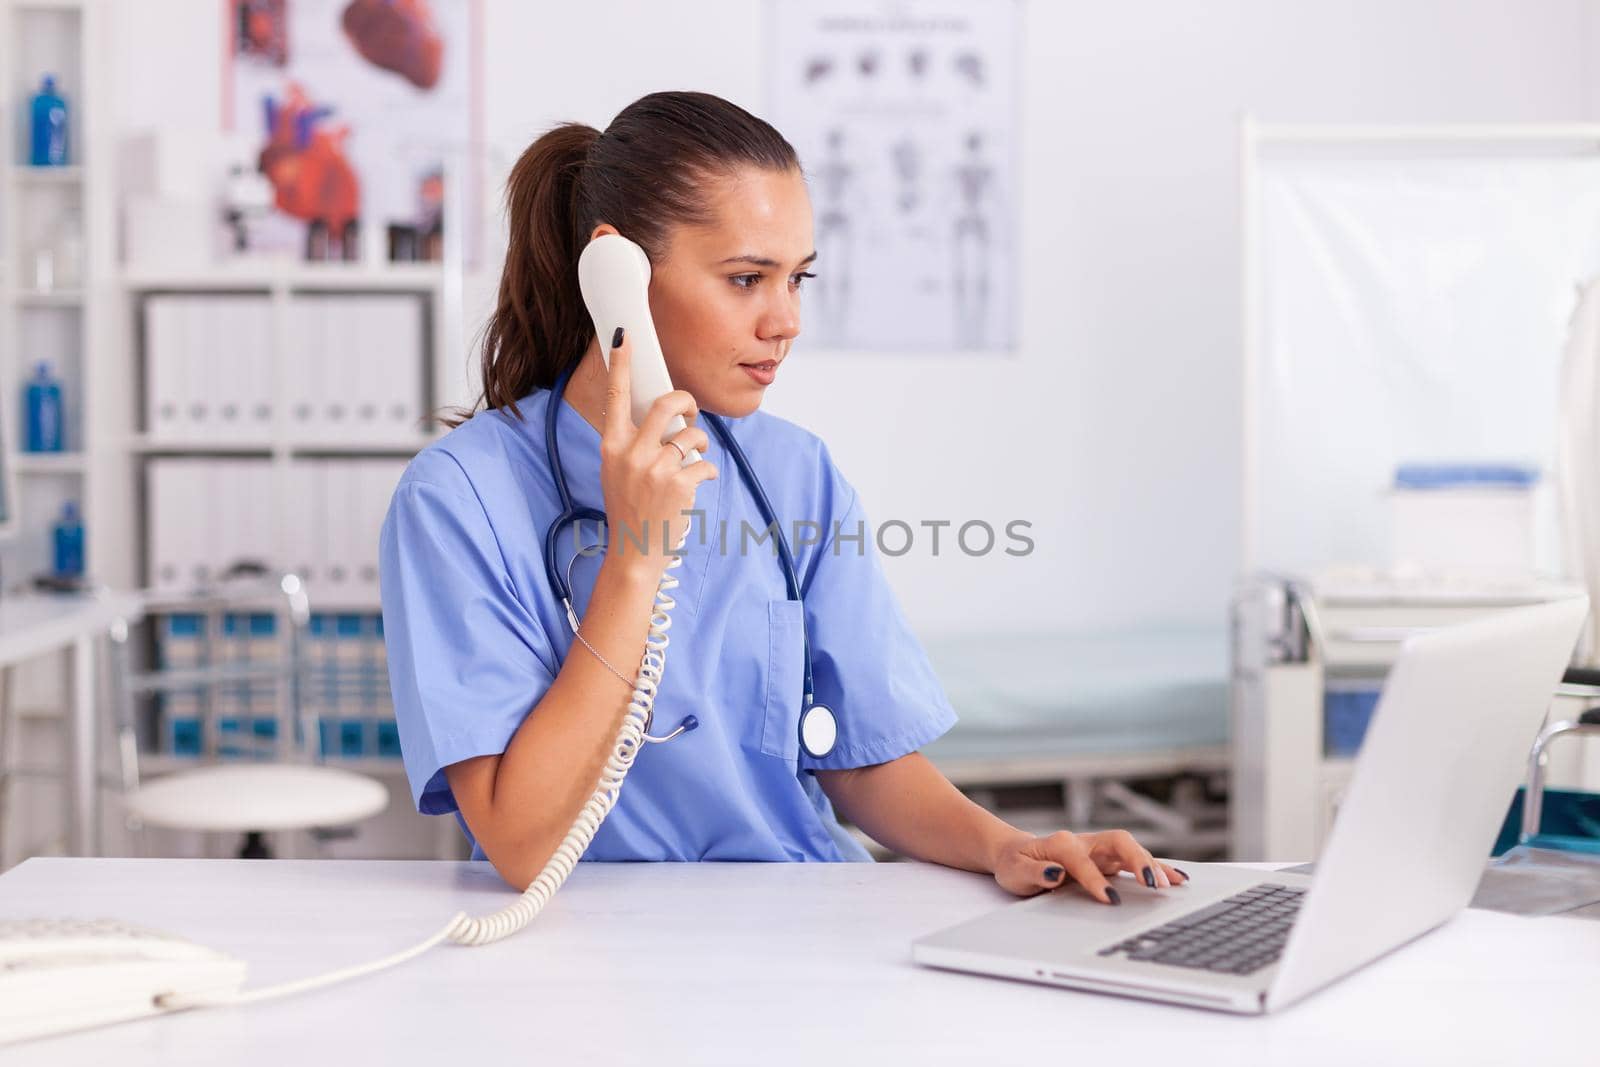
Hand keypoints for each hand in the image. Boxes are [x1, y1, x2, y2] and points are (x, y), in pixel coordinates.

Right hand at [598, 327, 716, 575]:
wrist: (634, 553)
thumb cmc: (629, 510)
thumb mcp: (617, 472)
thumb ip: (631, 444)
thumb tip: (661, 418)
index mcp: (612, 446)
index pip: (616, 396)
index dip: (621, 364)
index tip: (623, 336)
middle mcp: (631, 454)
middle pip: (667, 403)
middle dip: (686, 402)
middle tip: (690, 413)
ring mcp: (655, 469)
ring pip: (692, 435)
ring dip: (700, 445)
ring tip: (693, 460)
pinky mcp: (679, 485)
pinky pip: (704, 464)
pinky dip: (705, 473)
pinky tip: (695, 484)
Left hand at [991, 829, 1189, 902]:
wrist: (1015, 853)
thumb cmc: (1015, 864)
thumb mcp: (1014, 872)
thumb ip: (1033, 873)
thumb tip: (1056, 874)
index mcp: (1061, 844)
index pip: (1083, 861)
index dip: (1096, 880)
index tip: (1109, 899)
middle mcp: (1084, 842)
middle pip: (1118, 842)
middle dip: (1138, 861)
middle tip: (1153, 885)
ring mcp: (1098, 849)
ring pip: (1131, 849)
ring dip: (1152, 865)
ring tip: (1173, 884)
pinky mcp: (1107, 859)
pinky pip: (1135, 860)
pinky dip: (1156, 867)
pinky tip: (1176, 878)